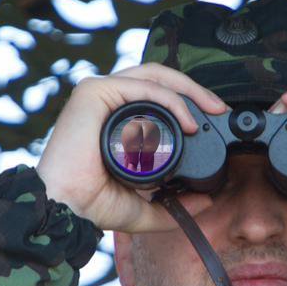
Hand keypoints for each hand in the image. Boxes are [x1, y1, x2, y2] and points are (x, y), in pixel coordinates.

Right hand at [36, 63, 227, 231]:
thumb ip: (173, 206)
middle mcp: (111, 103)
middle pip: (161, 81)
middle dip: (196, 92)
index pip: (159, 98)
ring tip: (212, 110)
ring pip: (155, 76)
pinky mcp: (95, 92)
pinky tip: (189, 121)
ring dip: (189, 89)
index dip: (189, 104)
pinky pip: (144, 87)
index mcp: (120, 120)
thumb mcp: (145, 207)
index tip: (215, 122)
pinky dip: (172, 100)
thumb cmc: (93, 205)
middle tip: (220, 110)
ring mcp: (103, 94)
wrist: (66, 209)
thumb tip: (207, 202)